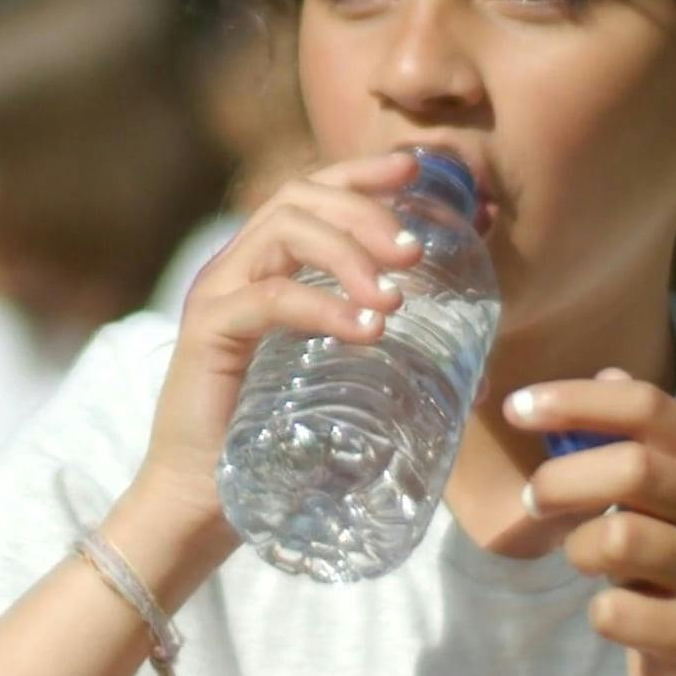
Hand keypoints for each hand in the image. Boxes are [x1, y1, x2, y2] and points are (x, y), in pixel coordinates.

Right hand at [129, 151, 427, 531]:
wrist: (196, 504)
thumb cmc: (267, 447)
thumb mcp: (335, 386)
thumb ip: (387, 364)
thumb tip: (479, 371)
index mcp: (263, 268)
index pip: (310, 193)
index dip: (362, 173)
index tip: (416, 171)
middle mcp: (235, 268)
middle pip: (300, 198)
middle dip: (366, 210)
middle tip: (415, 251)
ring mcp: (218, 294)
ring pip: (285, 231)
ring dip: (350, 251)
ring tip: (394, 298)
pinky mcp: (208, 331)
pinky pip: (271, 296)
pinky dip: (323, 304)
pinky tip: (366, 329)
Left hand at [511, 369, 675, 675]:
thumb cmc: (673, 563)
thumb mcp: (664, 495)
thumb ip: (635, 437)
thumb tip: (604, 369)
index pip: (647, 405)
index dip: (576, 400)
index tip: (516, 407)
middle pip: (633, 467)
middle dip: (563, 480)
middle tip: (533, 498)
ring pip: (619, 539)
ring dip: (577, 548)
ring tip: (581, 558)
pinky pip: (616, 611)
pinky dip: (598, 611)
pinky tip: (612, 612)